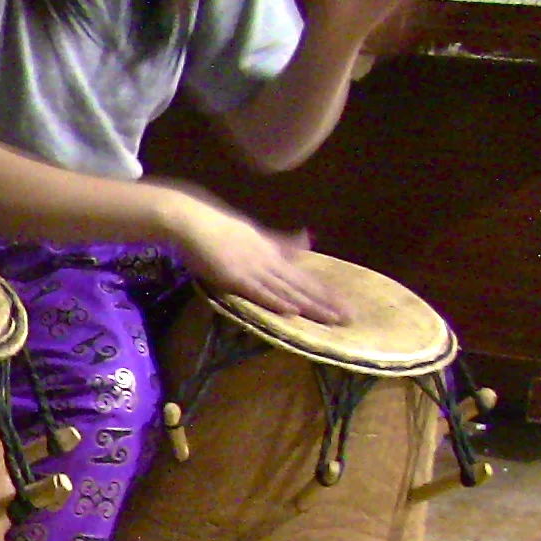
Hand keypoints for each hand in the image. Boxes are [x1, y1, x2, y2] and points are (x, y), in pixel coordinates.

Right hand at [155, 187, 348, 323]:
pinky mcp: (234, 277)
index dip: (325, 292)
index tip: (344, 305)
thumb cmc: (219, 228)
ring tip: (331, 320)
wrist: (192, 221)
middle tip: (348, 319)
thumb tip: (307, 238)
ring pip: (286, 291)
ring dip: (310, 306)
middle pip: (302, 286)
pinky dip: (275, 301)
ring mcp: (252, 269)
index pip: (304, 277)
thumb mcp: (256, 233)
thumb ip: (280, 241)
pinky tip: (292, 311)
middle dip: (325, 303)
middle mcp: (268, 262)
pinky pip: (257, 292)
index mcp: (273, 254)